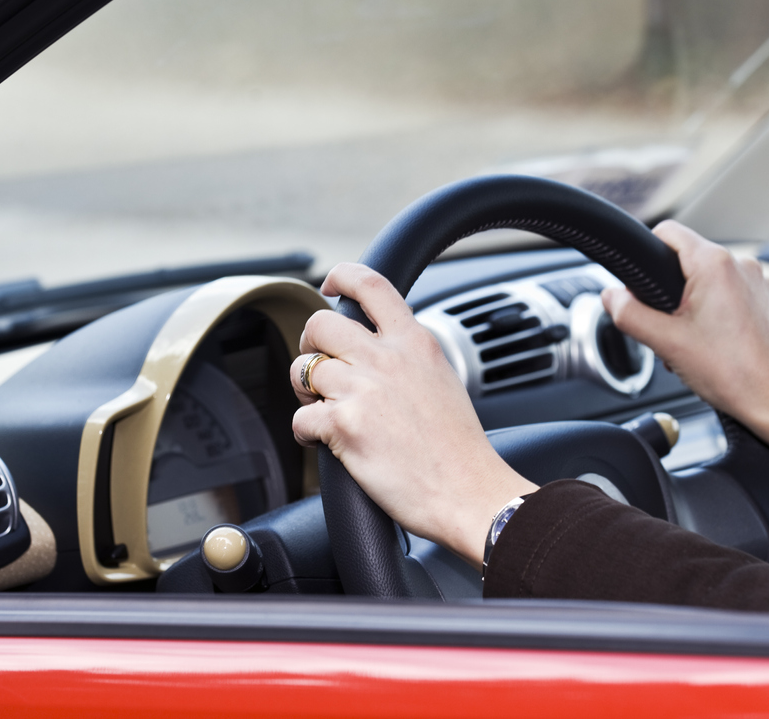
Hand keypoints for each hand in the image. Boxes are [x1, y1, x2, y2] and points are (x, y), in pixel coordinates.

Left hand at [289, 263, 536, 565]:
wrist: (468, 492)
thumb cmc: (459, 449)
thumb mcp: (442, 379)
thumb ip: (409, 357)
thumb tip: (376, 349)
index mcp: (415, 342)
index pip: (371, 284)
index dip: (342, 276)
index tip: (330, 285)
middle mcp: (387, 359)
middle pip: (320, 323)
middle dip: (309, 343)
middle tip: (317, 366)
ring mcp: (363, 389)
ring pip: (303, 369)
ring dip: (305, 390)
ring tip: (322, 409)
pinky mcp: (344, 425)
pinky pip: (300, 417)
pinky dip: (305, 431)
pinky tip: (324, 441)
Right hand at [602, 220, 768, 485]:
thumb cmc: (733, 373)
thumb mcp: (665, 343)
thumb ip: (629, 313)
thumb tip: (611, 297)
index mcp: (715, 264)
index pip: (667, 232)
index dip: (646, 255)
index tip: (641, 287)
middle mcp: (741, 265)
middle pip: (686, 259)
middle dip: (669, 290)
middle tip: (669, 328)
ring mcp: (758, 282)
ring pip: (707, 279)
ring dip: (692, 304)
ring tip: (694, 341)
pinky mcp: (766, 300)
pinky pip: (728, 293)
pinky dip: (714, 312)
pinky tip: (714, 344)